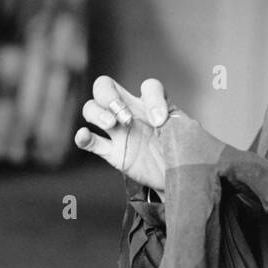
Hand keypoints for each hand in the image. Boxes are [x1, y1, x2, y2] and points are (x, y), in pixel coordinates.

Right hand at [75, 76, 177, 192]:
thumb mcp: (185, 136)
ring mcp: (118, 132)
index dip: (152, 97)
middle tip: (124, 117)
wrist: (176, 180)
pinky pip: (89, 141)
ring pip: (91, 109)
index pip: (149, 87)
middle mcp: (132, 113)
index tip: (160, 121)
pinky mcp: (111, 152)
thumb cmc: (181, 154)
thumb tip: (158, 119)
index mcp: (153, 107)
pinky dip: (82, 136)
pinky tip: (84, 136)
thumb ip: (176, 123)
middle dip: (108, 96)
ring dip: (97, 113)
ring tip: (112, 126)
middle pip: (104, 86)